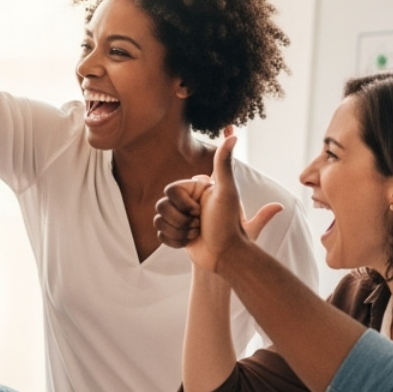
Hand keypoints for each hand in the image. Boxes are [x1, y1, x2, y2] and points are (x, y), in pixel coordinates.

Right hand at [155, 133, 281, 271]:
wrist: (224, 256)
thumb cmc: (228, 225)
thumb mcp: (227, 192)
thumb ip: (225, 163)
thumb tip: (233, 135)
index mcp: (195, 189)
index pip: (171, 190)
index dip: (185, 203)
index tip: (201, 210)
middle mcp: (187, 201)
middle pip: (161, 205)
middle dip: (181, 219)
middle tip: (199, 223)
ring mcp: (179, 217)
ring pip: (159, 220)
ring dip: (178, 231)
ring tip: (196, 233)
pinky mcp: (174, 232)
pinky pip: (160, 234)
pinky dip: (175, 241)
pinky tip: (191, 242)